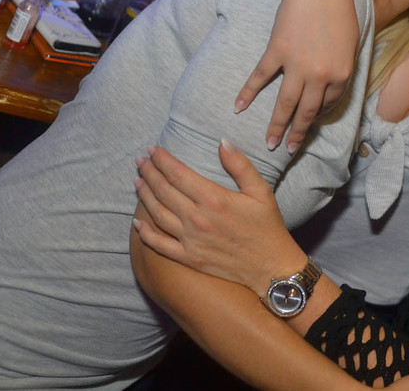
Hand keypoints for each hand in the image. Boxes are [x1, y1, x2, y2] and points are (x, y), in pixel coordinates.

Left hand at [133, 140, 305, 294]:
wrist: (270, 266)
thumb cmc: (268, 226)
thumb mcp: (261, 191)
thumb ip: (240, 165)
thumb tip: (222, 142)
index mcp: (214, 199)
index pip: (178, 174)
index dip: (162, 160)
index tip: (152, 150)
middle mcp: (197, 219)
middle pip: (164, 191)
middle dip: (149, 173)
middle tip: (140, 161)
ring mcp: (191, 240)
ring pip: (158, 214)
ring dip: (144, 196)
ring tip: (138, 181)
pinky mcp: (189, 259)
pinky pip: (160, 245)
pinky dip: (145, 233)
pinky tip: (137, 223)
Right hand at [237, 0, 360, 154]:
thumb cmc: (338, 10)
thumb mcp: (350, 43)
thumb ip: (342, 66)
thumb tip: (331, 82)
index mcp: (341, 75)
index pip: (328, 105)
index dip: (316, 116)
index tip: (308, 125)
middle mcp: (320, 76)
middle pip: (306, 113)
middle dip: (296, 134)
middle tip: (287, 150)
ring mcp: (297, 65)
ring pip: (285, 104)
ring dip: (276, 126)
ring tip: (269, 143)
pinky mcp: (277, 52)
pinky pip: (260, 78)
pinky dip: (248, 93)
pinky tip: (238, 107)